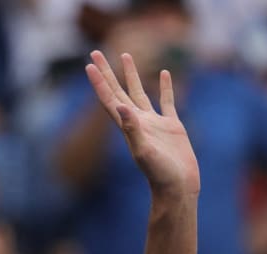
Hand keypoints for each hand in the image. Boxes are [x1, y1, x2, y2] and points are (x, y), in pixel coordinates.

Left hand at [86, 51, 199, 196]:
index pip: (108, 99)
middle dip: (107, 71)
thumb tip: (121, 106)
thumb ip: (132, 129)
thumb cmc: (159, 174)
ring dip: (132, 74)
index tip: (89, 64)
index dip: (99, 82)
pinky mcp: (172, 126)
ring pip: (140, 92)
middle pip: (118, 90)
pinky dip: (165, 86)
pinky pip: (167, 101)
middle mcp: (137, 122)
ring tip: (127, 54)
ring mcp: (154, 123)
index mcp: (127, 126)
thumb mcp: (143, 150)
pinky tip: (163, 72)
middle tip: (95, 52)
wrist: (178, 188)